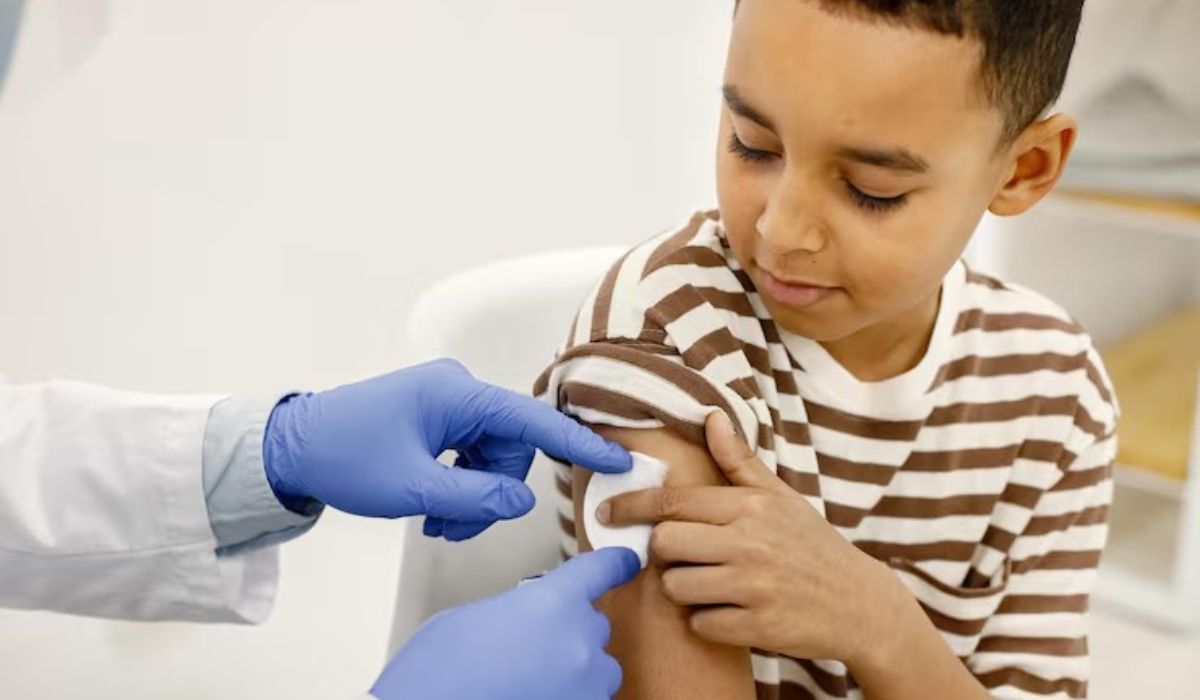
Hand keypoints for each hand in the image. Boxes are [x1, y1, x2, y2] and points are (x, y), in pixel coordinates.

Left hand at [264, 358, 631, 540]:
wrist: (291, 447)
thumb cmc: (343, 456)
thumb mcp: (412, 488)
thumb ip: (474, 499)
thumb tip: (521, 503)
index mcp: (457, 393)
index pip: (533, 420)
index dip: (578, 444)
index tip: (617, 458)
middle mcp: (457, 390)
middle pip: (508, 448)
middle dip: (491, 493)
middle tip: (455, 525)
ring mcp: (445, 402)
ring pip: (489, 457)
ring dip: (472, 496)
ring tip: (438, 522)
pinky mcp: (433, 417)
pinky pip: (468, 453)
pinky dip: (458, 485)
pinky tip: (434, 509)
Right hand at [370, 547, 639, 699]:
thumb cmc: (436, 675)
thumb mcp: (472, 618)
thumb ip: (518, 609)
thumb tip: (529, 619)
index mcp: (551, 603)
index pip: (600, 570)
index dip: (615, 564)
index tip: (626, 562)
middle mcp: (578, 642)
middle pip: (595, 625)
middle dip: (570, 632)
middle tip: (529, 648)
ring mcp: (584, 687)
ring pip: (597, 672)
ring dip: (574, 673)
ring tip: (528, 681)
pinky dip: (567, 697)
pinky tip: (531, 695)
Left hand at [597, 412, 895, 664]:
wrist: (859, 602)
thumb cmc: (812, 545)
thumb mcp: (780, 497)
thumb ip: (738, 460)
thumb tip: (710, 416)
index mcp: (749, 506)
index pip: (672, 502)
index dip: (631, 506)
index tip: (606, 511)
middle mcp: (748, 542)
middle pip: (664, 543)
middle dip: (666, 552)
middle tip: (687, 555)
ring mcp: (753, 586)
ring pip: (676, 586)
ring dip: (684, 590)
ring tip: (711, 584)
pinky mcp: (758, 626)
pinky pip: (700, 624)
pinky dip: (707, 622)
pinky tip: (730, 611)